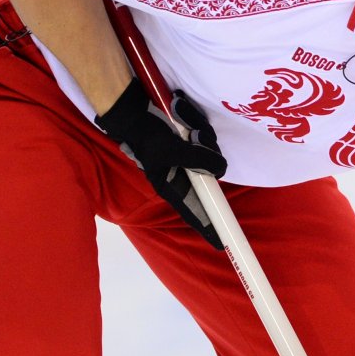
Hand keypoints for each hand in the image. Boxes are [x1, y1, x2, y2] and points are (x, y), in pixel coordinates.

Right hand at [94, 79, 227, 247]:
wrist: (133, 111)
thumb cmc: (147, 136)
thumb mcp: (173, 150)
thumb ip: (198, 161)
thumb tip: (220, 169)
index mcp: (173, 186)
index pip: (194, 212)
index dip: (208, 226)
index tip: (221, 244)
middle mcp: (182, 176)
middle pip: (210, 175)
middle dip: (205, 152)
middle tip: (193, 137)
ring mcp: (187, 159)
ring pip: (210, 152)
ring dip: (200, 134)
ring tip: (184, 122)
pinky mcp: (190, 143)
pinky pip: (205, 137)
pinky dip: (196, 124)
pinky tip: (182, 113)